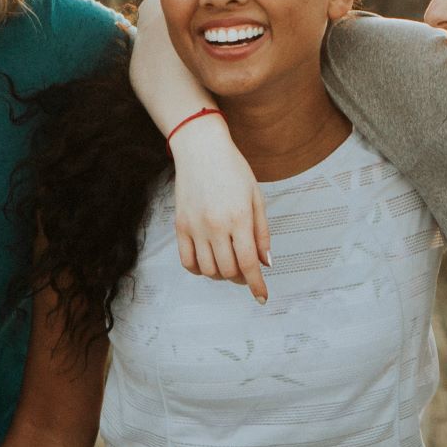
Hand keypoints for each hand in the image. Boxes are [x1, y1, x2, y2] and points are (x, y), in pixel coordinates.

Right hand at [168, 117, 270, 302]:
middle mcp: (215, 226)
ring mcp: (194, 227)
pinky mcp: (180, 226)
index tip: (262, 296)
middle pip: (229, 270)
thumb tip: (266, 263)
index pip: (248, 264)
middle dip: (241, 278)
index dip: (257, 285)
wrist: (201, 149)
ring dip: (222, 275)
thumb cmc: (233, 170)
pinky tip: (209, 262)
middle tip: (247, 273)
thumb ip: (262, 233)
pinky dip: (199, 269)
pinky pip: (187, 261)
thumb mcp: (257, 198)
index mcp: (239, 219)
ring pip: (208, 270)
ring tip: (230, 265)